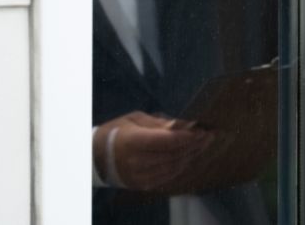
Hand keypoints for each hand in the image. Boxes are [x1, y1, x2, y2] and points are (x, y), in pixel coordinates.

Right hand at [93, 111, 212, 193]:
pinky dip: (181, 166)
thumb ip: (160, 124)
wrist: (95, 157)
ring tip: (203, 145)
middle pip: (174, 155)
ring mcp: (139, 177)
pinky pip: (168, 176)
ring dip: (191, 156)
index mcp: (133, 142)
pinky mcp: (142, 185)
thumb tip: (184, 125)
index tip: (204, 130)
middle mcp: (136, 162)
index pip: (168, 141)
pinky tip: (189, 156)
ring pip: (174, 167)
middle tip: (210, 136)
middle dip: (195, 145)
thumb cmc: (117, 132)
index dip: (188, 137)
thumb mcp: (135, 119)